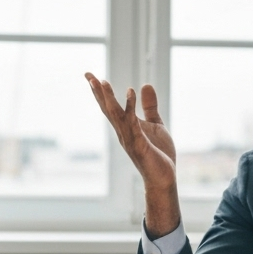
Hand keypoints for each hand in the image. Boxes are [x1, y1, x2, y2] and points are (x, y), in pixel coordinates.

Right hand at [85, 75, 183, 236]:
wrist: (164, 178)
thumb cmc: (159, 154)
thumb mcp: (155, 124)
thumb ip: (149, 106)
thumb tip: (144, 85)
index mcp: (125, 127)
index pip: (110, 107)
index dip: (100, 92)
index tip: (91, 76)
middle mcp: (123, 132)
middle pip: (107, 109)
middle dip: (98, 92)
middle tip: (88, 75)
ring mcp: (129, 139)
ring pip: (115, 115)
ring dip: (108, 98)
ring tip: (102, 81)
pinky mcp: (139, 144)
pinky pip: (133, 123)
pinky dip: (130, 108)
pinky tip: (130, 93)